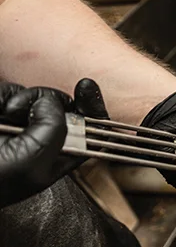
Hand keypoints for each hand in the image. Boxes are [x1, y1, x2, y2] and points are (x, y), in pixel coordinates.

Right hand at [0, 78, 108, 206]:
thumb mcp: (32, 158)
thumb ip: (53, 127)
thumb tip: (49, 102)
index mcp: (55, 159)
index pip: (89, 132)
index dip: (94, 109)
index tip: (87, 87)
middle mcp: (39, 141)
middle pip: (65, 108)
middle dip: (53, 102)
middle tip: (36, 109)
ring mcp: (18, 125)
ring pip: (37, 97)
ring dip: (23, 101)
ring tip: (5, 119)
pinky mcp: (1, 110)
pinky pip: (11, 92)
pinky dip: (5, 98)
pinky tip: (0, 113)